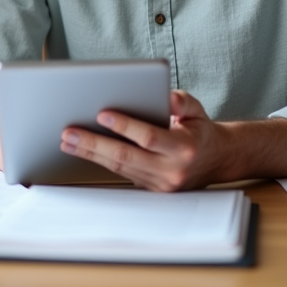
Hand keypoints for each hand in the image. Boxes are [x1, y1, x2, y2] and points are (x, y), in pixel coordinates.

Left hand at [60, 90, 286, 190]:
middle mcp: (172, 171)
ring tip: (67, 141)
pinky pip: (122, 174)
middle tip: (68, 133)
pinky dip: (100, 161)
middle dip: (94, 145)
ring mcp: (161, 185)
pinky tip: (82, 150)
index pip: (149, 137)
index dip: (124, 126)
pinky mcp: (151, 190)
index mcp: (184, 148)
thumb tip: (166, 96)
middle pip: (126, 157)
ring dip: (90, 154)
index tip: (101, 113)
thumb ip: (182, 100)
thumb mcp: (197, 109)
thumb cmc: (200, 129)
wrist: (218, 160)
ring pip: (119, 168)